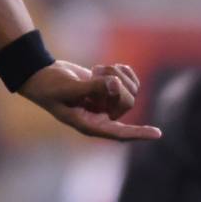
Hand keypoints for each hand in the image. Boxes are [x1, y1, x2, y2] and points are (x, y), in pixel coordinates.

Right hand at [19, 60, 161, 140]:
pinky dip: (122, 70)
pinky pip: (129, 80)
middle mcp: (102, 115)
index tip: (158, 134)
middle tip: (98, 73)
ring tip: (97, 69)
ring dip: (117, 75)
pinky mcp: (109, 89)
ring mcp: (107, 102)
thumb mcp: (68, 87)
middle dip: (117, 84)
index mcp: (90, 123)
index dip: (139, 133)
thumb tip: (116, 85)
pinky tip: (106, 68)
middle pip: (127, 103)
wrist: (42, 75)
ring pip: (130, 91)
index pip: (119, 132)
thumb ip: (92, 87)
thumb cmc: (50, 86)